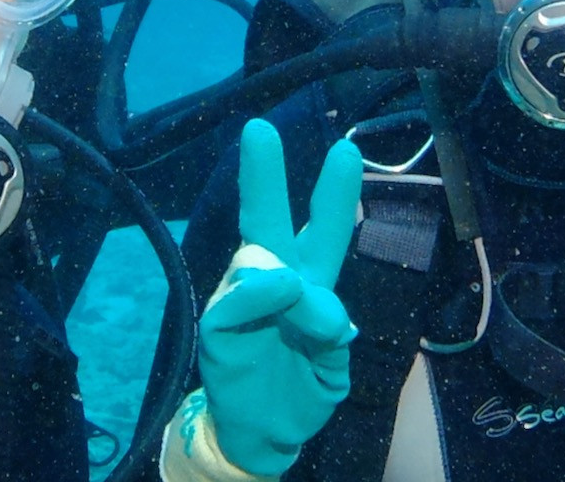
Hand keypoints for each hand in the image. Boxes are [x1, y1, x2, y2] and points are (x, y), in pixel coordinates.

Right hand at [198, 119, 362, 476]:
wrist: (264, 435)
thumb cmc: (301, 388)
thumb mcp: (333, 366)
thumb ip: (330, 334)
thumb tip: (315, 302)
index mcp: (310, 282)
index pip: (322, 230)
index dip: (334, 193)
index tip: (345, 150)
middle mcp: (275, 280)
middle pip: (267, 219)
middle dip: (263, 175)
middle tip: (259, 130)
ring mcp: (242, 299)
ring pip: (256, 263)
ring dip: (284, 278)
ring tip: (304, 300)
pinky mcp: (218, 325)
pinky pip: (233, 300)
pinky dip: (255, 295)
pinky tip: (273, 293)